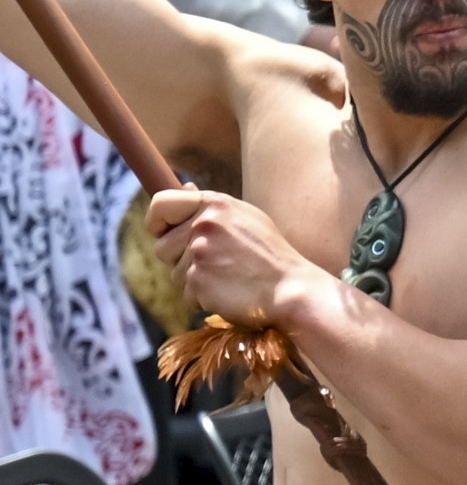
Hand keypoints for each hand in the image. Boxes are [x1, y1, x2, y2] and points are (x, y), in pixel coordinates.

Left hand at [149, 187, 321, 329]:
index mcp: (216, 204)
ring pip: (174, 273)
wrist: (291, 288)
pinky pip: (187, 294)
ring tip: (229, 277)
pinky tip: (230, 291)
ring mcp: (201, 250)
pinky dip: (205, 298)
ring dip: (195, 280)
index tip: (165, 234)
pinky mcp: (199, 278)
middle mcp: (205, 223)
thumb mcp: (247, 218)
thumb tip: (185, 187)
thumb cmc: (270, 255)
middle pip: (162, 247)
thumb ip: (212, 207)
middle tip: (217, 263)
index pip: (160, 203)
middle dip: (180, 260)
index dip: (156, 222)